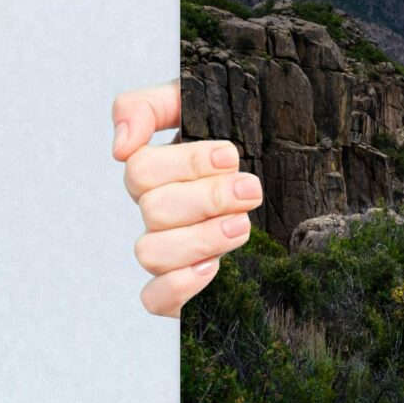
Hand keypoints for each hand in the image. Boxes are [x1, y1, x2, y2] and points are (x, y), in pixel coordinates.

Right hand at [112, 81, 262, 317]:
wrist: (282, 176)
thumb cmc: (237, 136)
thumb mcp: (196, 103)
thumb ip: (149, 106)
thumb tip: (120, 146)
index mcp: (157, 170)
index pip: (142, 168)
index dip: (186, 163)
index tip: (231, 156)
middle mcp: (156, 211)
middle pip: (154, 210)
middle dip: (208, 198)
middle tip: (250, 190)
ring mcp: (167, 249)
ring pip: (151, 253)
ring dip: (199, 238)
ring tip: (241, 225)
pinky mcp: (179, 287)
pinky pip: (154, 299)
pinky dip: (178, 286)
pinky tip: (212, 268)